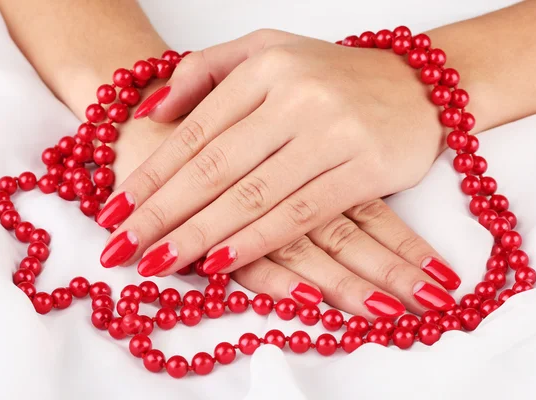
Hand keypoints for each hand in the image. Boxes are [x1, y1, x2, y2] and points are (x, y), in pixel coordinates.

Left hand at [104, 84, 458, 318]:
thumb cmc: (334, 75)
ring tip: (158, 263)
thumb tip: (155, 114)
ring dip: (200, 234)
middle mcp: (297, 96)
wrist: (420, 84)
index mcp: (266, 67)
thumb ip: (206, 72)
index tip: (115, 210)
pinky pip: (300, 214)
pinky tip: (221, 263)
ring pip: (253, 195)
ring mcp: (334, 132)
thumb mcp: (269, 52)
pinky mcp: (365, 170)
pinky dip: (258, 241)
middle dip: (162, 213)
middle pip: (215, 167)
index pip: (196, 130)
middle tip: (121, 247)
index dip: (152, 174)